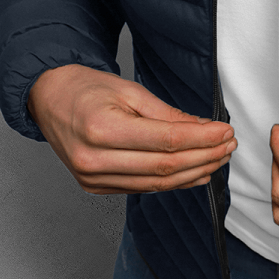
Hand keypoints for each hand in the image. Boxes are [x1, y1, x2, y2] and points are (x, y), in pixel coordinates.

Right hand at [27, 65, 235, 193]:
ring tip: (218, 159)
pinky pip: (143, 188)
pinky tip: (194, 173)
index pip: (166, 141)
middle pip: (165, 167)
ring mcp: (93, 179)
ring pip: (157, 184)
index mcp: (101, 130)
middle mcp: (94, 160)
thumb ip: (167, 114)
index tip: (225, 132)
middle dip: (204, 157)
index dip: (202, 139)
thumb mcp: (129, 91)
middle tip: (228, 146)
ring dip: (194, 173)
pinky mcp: (96, 188)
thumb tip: (204, 129)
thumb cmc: (86, 89)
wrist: (50, 99)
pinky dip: (173, 182)